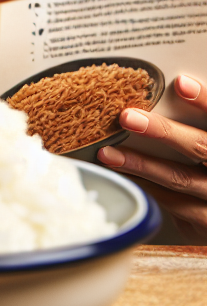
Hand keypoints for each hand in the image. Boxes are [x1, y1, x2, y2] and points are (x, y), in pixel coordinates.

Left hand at [98, 74, 206, 243]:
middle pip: (201, 146)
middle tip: (127, 117)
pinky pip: (174, 205)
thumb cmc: (206, 161)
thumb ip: (196, 125)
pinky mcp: (206, 221)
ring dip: (141, 165)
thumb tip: (170, 89)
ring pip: (180, 179)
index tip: (180, 83)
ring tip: (108, 153)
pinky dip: (146, 188)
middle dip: (163, 131)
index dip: (205, 101)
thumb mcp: (204, 140)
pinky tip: (123, 176)